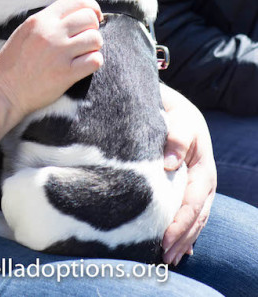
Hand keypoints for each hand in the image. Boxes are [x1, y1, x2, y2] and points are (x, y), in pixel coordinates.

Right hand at [0, 0, 102, 122]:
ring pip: (95, 38)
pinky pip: (95, 60)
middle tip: (86, 38)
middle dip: (93, 27)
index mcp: (41, 20)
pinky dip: (94, 62)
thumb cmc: (13, 63)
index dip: (92, 7)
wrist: (4, 92)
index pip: (77, 0)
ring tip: (84, 53)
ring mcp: (59, 53)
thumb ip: (47, 20)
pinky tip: (84, 65)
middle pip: (89, 17)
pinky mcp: (66, 74)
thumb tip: (74, 13)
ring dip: (94, 46)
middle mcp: (51, 33)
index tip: (94, 17)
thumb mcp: (24, 31)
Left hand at [160, 85, 216, 265]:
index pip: (192, 205)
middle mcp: (205, 183)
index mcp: (204, 171)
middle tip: (164, 259)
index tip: (164, 240)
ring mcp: (199, 188)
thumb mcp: (180, 121)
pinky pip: (189, 214)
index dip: (179, 225)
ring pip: (194, 220)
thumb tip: (170, 164)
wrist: (179, 110)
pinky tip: (177, 248)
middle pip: (195, 218)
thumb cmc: (177, 115)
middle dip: (182, 240)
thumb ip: (176, 139)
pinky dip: (183, 232)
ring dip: (183, 240)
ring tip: (167, 258)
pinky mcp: (189, 189)